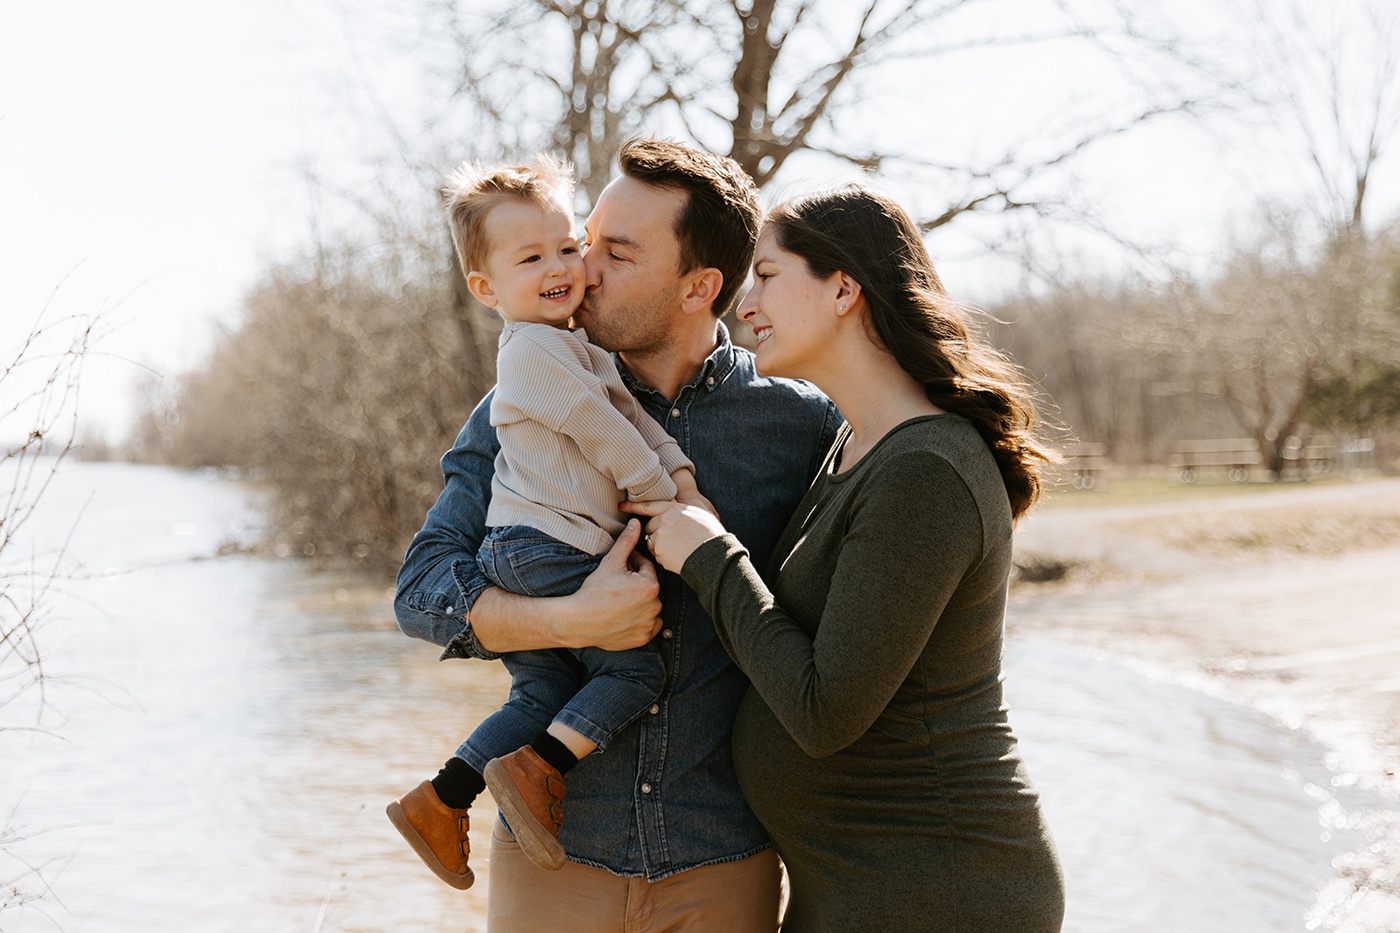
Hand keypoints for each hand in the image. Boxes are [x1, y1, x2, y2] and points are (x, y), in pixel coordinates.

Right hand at [564, 519, 663, 649]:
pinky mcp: (643, 639)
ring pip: (649, 607)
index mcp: (651, 586)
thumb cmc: (594, 591)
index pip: (646, 568)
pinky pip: (647, 626)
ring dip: (640, 602)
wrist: (579, 621)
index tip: (619, 568)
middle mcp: (655, 606)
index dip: (632, 564)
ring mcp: (649, 624)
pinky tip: (623, 616)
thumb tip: (635, 523)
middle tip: (617, 584)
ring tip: (619, 600)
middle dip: (636, 583)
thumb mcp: (611, 562)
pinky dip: (640, 621)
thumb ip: (627, 541)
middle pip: (649, 588)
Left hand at [620, 499, 726, 572]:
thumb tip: (679, 504)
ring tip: (679, 548)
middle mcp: (664, 520)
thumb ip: (687, 506)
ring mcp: (660, 536)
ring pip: (652, 541)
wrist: (714, 555)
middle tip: (675, 540)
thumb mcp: (702, 512)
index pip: (648, 505)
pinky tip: (678, 556)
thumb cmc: (712, 534)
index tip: (621, 506)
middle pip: (650, 526)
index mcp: (673, 508)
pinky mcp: (660, 552)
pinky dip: (664, 556)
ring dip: (660, 545)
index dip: (633, 506)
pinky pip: (656, 554)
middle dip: (657, 532)